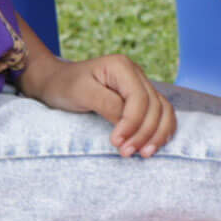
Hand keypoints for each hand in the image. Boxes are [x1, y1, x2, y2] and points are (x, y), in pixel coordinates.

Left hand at [29, 51, 176, 154]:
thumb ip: (107, 104)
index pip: (139, 98)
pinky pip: (162, 114)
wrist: (56, 83)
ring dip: (157, 134)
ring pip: (164, 111)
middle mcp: (136, 73)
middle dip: (143, 133)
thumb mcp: (81, 93)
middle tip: (126, 153)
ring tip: (144, 154)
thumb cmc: (65, 86)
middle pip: (155, 106)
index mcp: (122, 67)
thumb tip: (127, 123)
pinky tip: (154, 145)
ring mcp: (141, 86)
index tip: (116, 142)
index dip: (132, 122)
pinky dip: (162, 130)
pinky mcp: (141, 99)